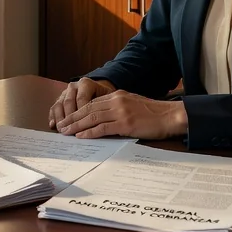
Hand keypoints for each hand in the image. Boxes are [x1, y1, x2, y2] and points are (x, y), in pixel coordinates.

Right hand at [48, 77, 115, 128]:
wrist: (98, 89)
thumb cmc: (105, 97)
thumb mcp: (108, 98)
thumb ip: (105, 106)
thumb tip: (103, 122)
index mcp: (86, 84)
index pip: (82, 99)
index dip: (82, 114)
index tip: (83, 127)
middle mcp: (74, 86)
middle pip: (68, 102)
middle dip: (69, 118)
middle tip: (69, 131)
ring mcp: (65, 92)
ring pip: (59, 104)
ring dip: (59, 118)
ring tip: (61, 130)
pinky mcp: (60, 98)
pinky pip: (54, 107)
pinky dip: (53, 117)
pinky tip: (53, 125)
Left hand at [55, 90, 188, 139]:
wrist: (171, 116)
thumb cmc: (154, 113)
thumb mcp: (133, 104)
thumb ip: (118, 108)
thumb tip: (103, 117)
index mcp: (117, 95)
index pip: (92, 103)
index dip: (78, 111)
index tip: (68, 117)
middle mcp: (116, 101)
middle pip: (88, 109)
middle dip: (72, 117)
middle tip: (60, 125)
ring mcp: (120, 112)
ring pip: (92, 118)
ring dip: (76, 125)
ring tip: (65, 132)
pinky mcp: (125, 124)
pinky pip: (102, 128)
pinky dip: (90, 132)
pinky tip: (81, 136)